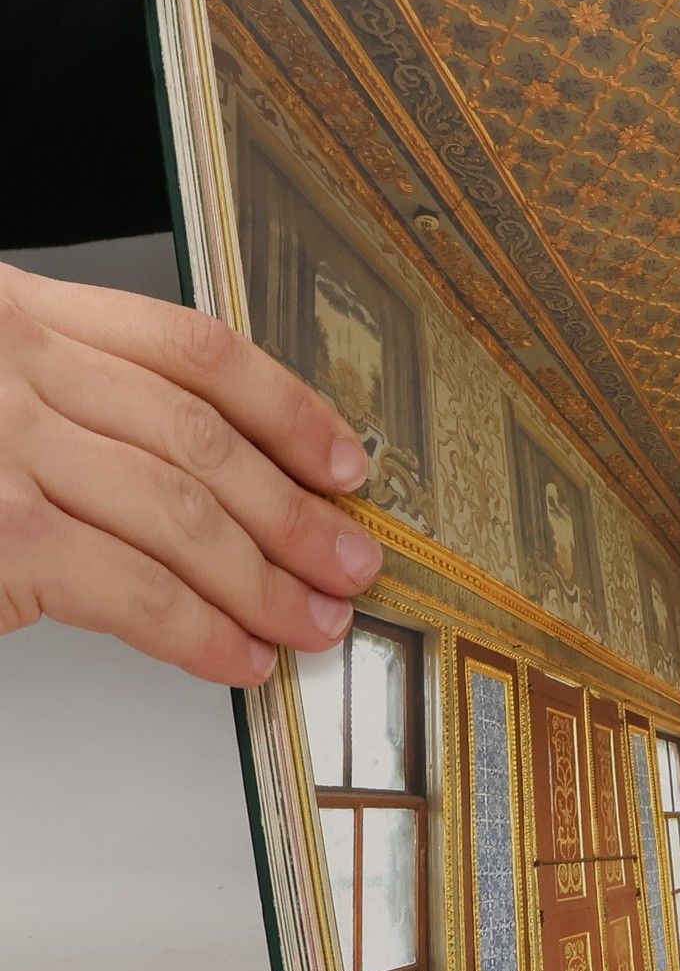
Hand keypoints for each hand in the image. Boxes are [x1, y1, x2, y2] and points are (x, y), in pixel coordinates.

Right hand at [0, 263, 383, 685]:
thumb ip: (63, 399)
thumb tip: (205, 474)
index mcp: (22, 314)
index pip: (195, 351)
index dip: (287, 407)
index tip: (345, 458)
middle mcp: (16, 368)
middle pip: (203, 438)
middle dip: (296, 510)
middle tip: (354, 559)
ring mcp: (0, 450)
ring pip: (179, 512)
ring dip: (264, 578)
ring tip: (315, 621)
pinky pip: (121, 587)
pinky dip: (194, 629)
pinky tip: (236, 657)